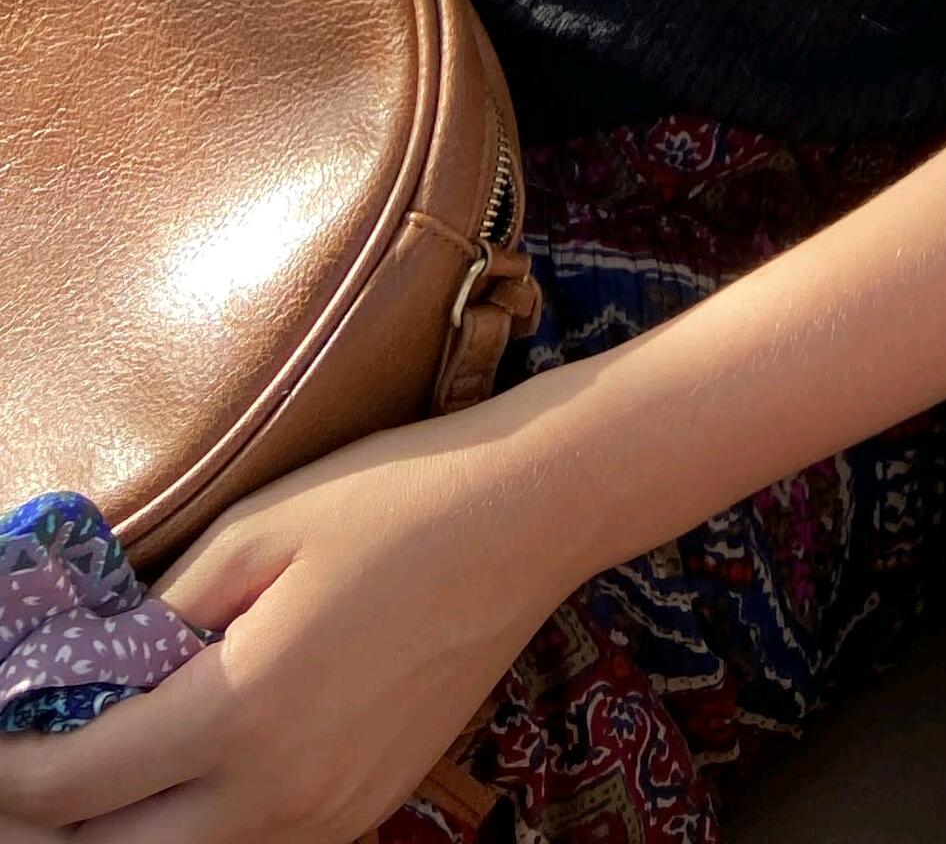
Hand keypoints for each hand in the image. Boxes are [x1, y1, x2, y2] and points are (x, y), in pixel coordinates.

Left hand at [0, 406, 582, 843]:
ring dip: (122, 836)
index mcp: (241, 714)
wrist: (529, 518)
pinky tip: (184, 779)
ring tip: (97, 780)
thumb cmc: (393, 500)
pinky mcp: (363, 812)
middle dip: (49, 827)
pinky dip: (196, 831)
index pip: (71, 788)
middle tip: (30, 772)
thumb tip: (89, 673)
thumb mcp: (257, 531)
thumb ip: (160, 616)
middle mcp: (279, 794)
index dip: (6, 773)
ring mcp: (328, 817)